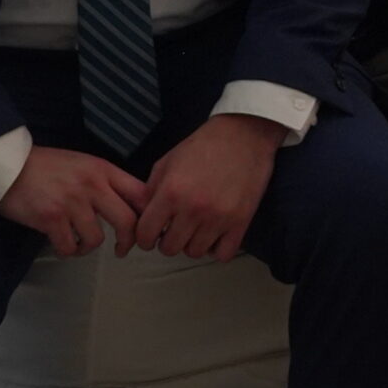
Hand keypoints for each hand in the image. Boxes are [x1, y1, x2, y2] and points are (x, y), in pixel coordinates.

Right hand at [0, 146, 149, 257]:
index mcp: (104, 170)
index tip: (145, 227)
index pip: (140, 193)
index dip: (149, 214)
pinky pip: (69, 246)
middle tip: (123, 249)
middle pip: (127, 221)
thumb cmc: (48, 166)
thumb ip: (105, 182)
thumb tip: (128, 205)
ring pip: (96, 238)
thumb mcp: (84, 165)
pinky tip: (63, 245)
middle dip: (129, 240)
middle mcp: (92, 185)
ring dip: (89, 247)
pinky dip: (68, 251)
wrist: (10, 165)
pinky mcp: (51, 218)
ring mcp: (72, 202)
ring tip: (81, 244)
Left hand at [132, 114, 284, 262]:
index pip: (145, 235)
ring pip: (195, 252)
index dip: (145, 237)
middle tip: (176, 227)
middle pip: (170, 248)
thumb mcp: (168, 161)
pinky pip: (223, 254)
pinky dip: (217, 248)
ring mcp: (219, 217)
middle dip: (168, 240)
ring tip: (198, 228)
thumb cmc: (204, 145)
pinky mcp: (241, 221)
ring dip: (193, 243)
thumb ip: (151, 191)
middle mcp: (193, 209)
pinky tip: (216, 234)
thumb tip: (142, 217)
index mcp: (171, 192)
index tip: (153, 232)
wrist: (245, 133)